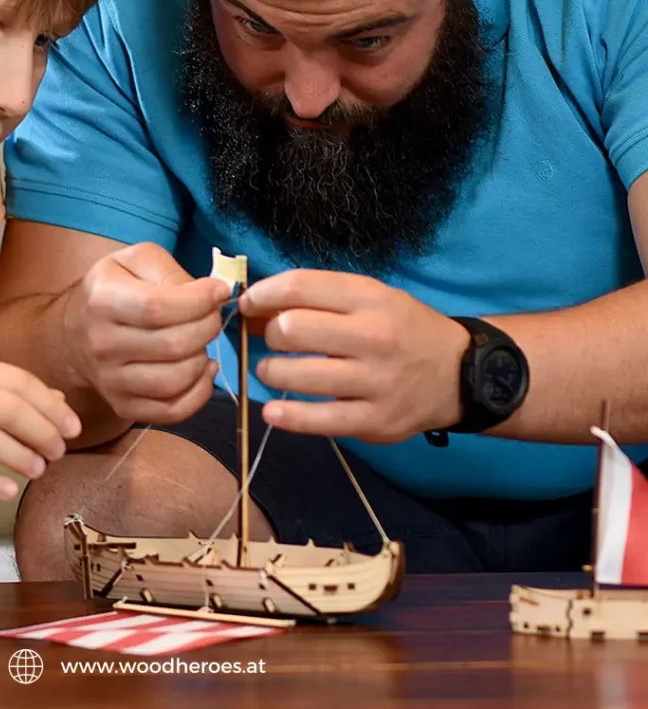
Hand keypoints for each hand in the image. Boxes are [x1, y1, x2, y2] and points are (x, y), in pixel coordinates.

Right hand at [0, 356, 82, 500]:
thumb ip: (4, 393)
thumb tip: (58, 402)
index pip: (16, 381)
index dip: (49, 405)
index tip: (73, 427)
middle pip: (6, 408)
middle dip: (41, 430)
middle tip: (60, 451)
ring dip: (20, 456)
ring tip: (40, 470)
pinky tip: (8, 492)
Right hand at [62, 242, 230, 423]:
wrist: (75, 332)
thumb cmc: (114, 289)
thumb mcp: (135, 261)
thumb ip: (170, 271)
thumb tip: (211, 293)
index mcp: (102, 300)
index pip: (158, 307)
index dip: (199, 300)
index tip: (219, 291)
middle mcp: (102, 344)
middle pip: (173, 345)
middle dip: (208, 327)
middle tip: (212, 315)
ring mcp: (110, 381)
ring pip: (175, 381)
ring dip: (203, 359)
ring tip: (202, 341)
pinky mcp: (122, 405)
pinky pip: (172, 410)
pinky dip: (200, 393)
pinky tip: (202, 370)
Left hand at [240, 270, 470, 442]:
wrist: (460, 374)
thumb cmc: (402, 329)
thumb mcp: (372, 298)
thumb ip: (320, 298)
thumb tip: (258, 307)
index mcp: (370, 298)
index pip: (300, 287)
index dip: (262, 294)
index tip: (248, 304)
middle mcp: (374, 336)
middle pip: (291, 330)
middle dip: (269, 334)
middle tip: (273, 341)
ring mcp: (375, 382)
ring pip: (296, 375)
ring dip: (270, 373)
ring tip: (272, 371)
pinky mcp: (375, 421)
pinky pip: (317, 420)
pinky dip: (285, 417)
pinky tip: (272, 411)